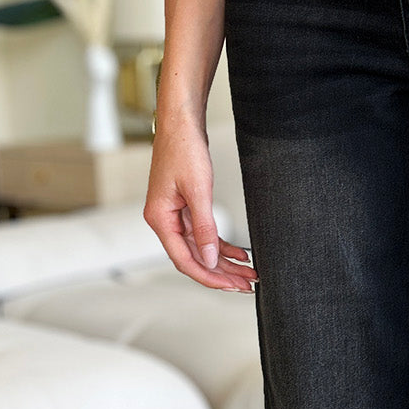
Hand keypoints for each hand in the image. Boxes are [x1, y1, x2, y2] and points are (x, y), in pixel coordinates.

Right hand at [143, 105, 257, 292]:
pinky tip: (240, 254)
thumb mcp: (198, 190)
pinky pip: (203, 234)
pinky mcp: (185, 208)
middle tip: (246, 285)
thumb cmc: (184, 149)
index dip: (209, 276)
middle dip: (221, 273)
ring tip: (249, 273)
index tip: (232, 285)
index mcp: (160, 219)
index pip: (184, 260)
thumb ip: (204, 227)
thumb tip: (211, 258)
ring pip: (201, 249)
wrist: (181, 123)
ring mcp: (174, 215)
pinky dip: (221, 245)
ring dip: (225, 262)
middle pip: (194, 258)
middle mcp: (164, 221)